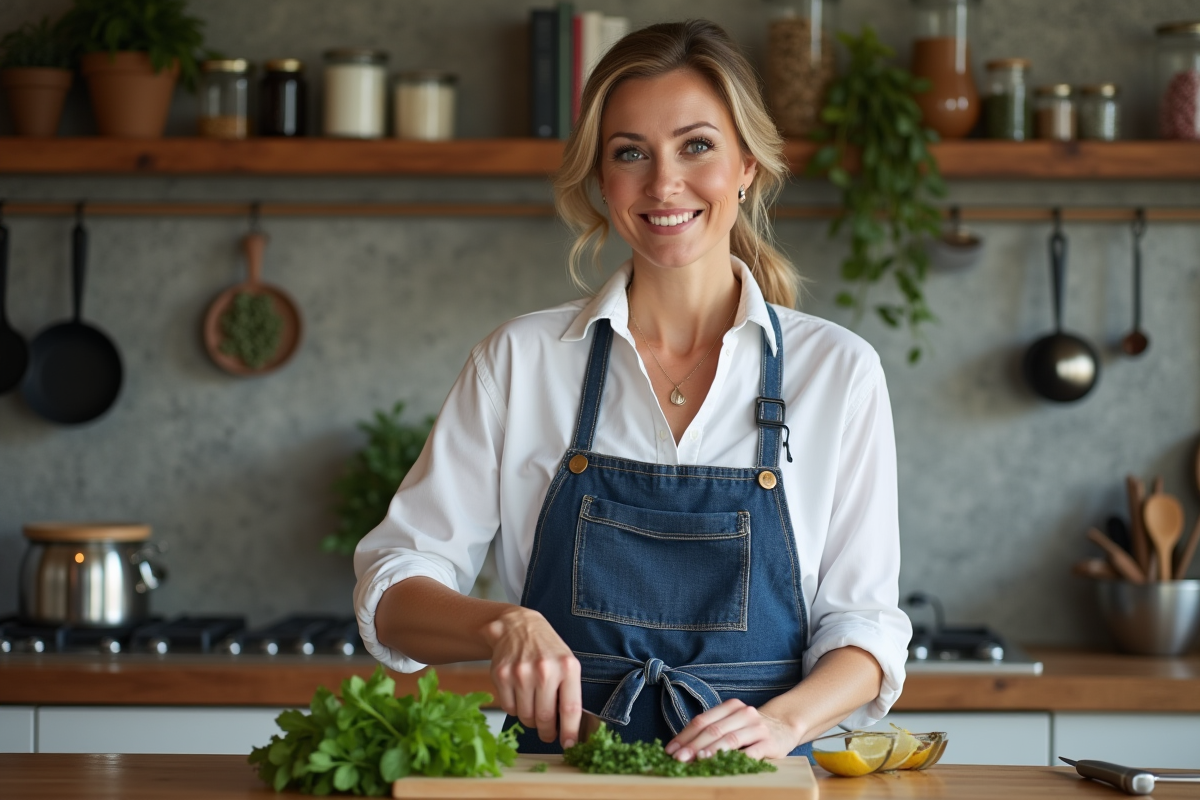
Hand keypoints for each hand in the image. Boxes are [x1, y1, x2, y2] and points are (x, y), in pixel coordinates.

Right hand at [481, 607, 581, 747]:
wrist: (517, 625)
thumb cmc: (546, 648)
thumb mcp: (567, 663)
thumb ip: (569, 693)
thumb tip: (570, 730)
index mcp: (567, 667)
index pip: (571, 709)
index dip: (570, 732)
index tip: (569, 745)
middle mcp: (545, 670)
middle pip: (546, 718)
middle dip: (548, 732)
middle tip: (548, 734)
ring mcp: (521, 672)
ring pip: (526, 716)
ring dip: (531, 720)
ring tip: (534, 708)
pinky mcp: (502, 675)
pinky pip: (510, 708)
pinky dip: (516, 709)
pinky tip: (520, 695)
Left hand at [664, 699, 797, 760]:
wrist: (784, 727)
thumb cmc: (749, 729)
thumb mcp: (731, 724)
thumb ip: (711, 731)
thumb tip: (680, 749)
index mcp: (730, 707)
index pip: (702, 721)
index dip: (684, 736)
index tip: (670, 751)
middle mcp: (744, 713)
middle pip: (713, 730)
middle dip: (693, 746)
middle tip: (678, 759)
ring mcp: (757, 727)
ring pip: (729, 739)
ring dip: (711, 751)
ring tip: (696, 760)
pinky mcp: (769, 743)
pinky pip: (751, 752)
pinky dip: (735, 759)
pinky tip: (723, 766)